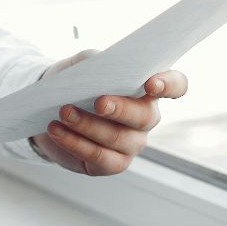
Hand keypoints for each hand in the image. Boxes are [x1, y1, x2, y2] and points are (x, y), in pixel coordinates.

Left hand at [28, 49, 189, 175]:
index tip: (151, 83)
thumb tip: (100, 69)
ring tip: (63, 113)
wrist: (50, 109)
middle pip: (145, 116)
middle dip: (121, 109)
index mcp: (148, 89)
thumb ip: (96, 62)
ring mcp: (132, 143)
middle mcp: (146, 117)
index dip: (169, 84)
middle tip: (98, 102)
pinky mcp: (113, 163)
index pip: (176, 85)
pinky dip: (76, 143)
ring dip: (88, 125)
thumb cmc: (76, 82)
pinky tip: (57, 131)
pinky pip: (99, 157)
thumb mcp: (84, 64)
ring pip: (117, 138)